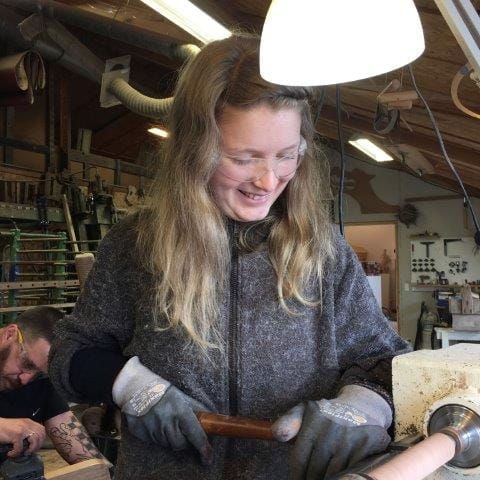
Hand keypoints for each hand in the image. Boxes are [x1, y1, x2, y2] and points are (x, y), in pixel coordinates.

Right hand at [0, 418, 44, 456]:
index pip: (42, 429)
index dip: (41, 439)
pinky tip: (11, 453)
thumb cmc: (5, 428)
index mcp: (29, 422)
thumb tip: (30, 442)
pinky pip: (20, 447)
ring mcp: (23, 429)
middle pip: (40, 435)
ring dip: (31, 449)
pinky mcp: (16, 435)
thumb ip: (26, 431)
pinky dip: (16, 453)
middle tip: (30, 452)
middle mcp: (28, 424)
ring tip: (24, 453)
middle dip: (37, 446)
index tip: (36, 446)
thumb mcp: (19, 426)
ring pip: (34, 440)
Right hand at [113, 357, 211, 464]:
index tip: (208, 458)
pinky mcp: (140, 433)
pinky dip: (158, 436)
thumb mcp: (181, 396)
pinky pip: (154, 442)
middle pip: (180, 444)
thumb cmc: (161, 390)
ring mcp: (151, 428)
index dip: (204, 448)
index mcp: (179, 410)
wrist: (135, 386)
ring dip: (169, 438)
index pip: (195, 434)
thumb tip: (210, 420)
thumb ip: (195, 409)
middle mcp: (165, 421)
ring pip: (166, 444)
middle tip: (182, 430)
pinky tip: (155, 423)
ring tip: (165, 421)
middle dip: (184, 441)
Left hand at [272, 386, 390, 478]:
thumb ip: (288, 422)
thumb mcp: (305, 411)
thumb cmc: (327, 413)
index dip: (297, 476)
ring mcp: (350, 437)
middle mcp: (330, 429)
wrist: (362, 404)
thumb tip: (277, 434)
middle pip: (316, 471)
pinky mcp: (368, 443)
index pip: (299, 460)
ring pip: (335, 473)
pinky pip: (353, 469)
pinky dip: (346, 475)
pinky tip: (341, 476)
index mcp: (312, 422)